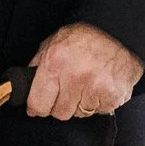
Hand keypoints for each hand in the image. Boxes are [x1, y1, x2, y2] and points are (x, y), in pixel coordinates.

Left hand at [26, 23, 142, 120]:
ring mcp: (94, 88)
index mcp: (55, 63)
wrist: (121, 31)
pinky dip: (99, 102)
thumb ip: (38, 64)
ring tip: (88, 82)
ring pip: (79, 114)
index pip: (38, 104)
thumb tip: (24, 87)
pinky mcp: (112, 97)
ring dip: (81, 103)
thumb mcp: (54, 41)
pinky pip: (99, 112)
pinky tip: (101, 85)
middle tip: (70, 86)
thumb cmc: (87, 35)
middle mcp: (74, 77)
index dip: (38, 106)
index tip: (40, 105)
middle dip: (62, 103)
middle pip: (59, 113)